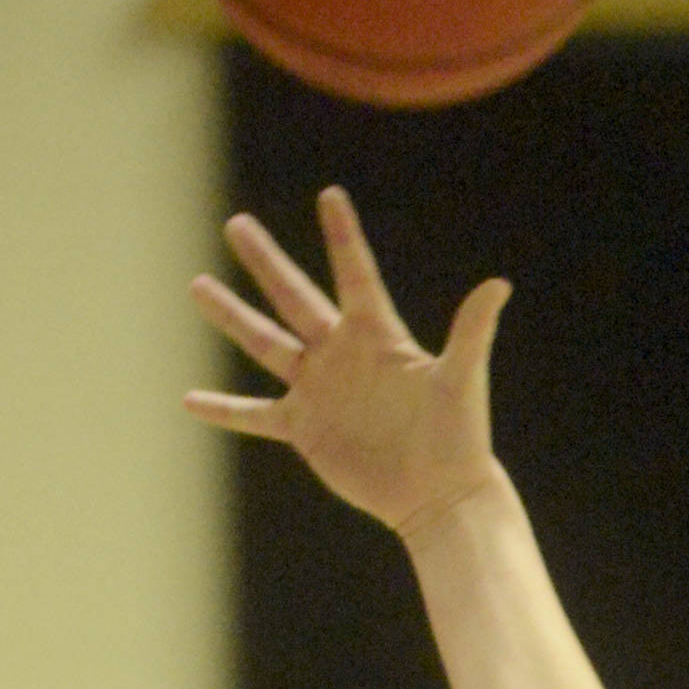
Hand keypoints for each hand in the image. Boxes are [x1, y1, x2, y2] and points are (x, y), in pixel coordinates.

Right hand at [187, 187, 508, 538]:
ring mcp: (319, 389)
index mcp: (377, 335)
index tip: (329, 193)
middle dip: (266, 261)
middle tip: (236, 224)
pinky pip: (256, 415)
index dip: (342, 236)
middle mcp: (341, 354)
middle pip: (295, 297)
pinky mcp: (306, 428)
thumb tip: (500, 284)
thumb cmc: (459, 436)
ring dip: (233, 316)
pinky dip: (225, 409)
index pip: (355, 273)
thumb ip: (472, 330)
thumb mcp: (462, 380)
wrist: (440, 495)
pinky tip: (189, 400)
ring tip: (198, 284)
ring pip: (266, 344)